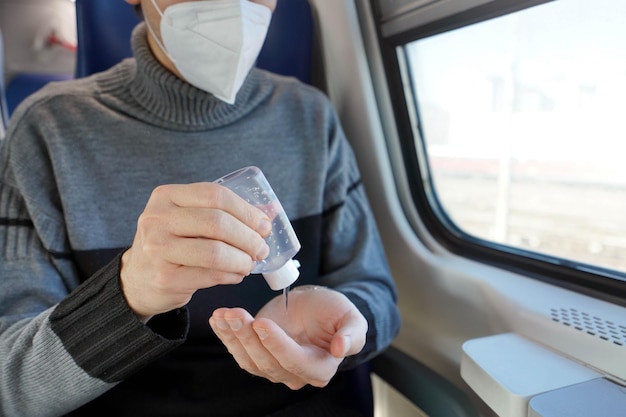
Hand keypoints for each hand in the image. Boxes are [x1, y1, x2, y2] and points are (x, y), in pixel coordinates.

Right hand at [120, 183, 271, 321]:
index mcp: (166, 196)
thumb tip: (269, 213)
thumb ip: (223, 213)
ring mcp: (157, 249)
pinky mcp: (164, 278)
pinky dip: (231, 275)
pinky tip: (236, 275)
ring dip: (242, 259)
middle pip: (217, 223)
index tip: (264, 225)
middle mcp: (157, 219)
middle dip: (248, 237)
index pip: (215, 195)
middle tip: (262, 248)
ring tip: (250, 263)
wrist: (138, 278)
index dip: (246, 210)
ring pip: (215, 252)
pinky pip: (210, 276)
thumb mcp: (189, 219)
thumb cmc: (172, 244)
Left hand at [208, 286, 367, 389]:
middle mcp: (296, 374)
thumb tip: (342, 348)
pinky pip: (240, 353)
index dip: (277, 344)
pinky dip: (227, 337)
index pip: (296, 361)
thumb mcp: (351, 317)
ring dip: (234, 337)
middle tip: (235, 313)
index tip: (261, 323)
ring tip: (224, 314)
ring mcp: (275, 367)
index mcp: (321, 367)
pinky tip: (219, 320)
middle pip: (268, 362)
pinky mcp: (259, 357)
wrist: (317, 306)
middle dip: (248, 337)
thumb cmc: (335, 312)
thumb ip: (352, 333)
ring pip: (250, 360)